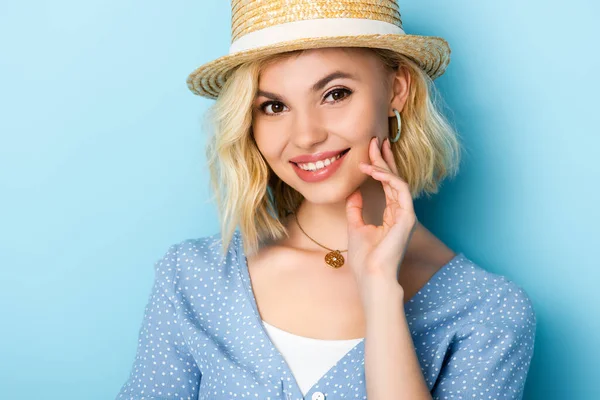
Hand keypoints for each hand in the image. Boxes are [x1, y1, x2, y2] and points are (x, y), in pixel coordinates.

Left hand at [345, 136, 417, 285]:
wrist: (371, 276)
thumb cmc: (365, 259)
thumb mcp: (355, 227)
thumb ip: (355, 210)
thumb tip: (353, 193)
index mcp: (392, 215)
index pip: (387, 185)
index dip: (380, 166)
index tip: (370, 150)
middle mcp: (401, 212)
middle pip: (394, 178)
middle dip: (384, 158)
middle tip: (375, 139)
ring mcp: (406, 214)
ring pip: (397, 180)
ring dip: (384, 163)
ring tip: (371, 149)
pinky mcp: (407, 217)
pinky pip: (399, 189)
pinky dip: (387, 177)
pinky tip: (373, 169)